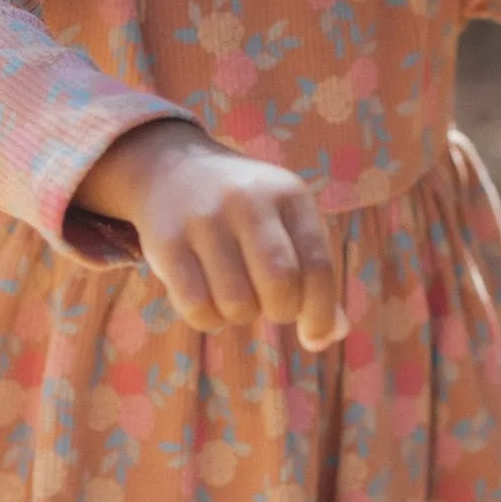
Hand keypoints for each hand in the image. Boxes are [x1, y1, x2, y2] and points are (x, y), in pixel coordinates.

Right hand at [76, 120, 345, 350]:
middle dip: (281, 311)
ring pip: (237, 304)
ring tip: (235, 292)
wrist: (172, 166)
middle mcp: (248, 200)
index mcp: (289, 194)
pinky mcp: (167, 242)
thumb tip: (333, 333)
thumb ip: (312, 273)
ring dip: (241, 315)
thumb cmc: (244, 210)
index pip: (318, 266)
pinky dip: (209, 319)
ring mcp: (205, 219)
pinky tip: (208, 297)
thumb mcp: (286, 222)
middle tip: (268, 304)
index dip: (321, 313)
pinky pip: (197, 309)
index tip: (313, 335)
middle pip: (280, 285)